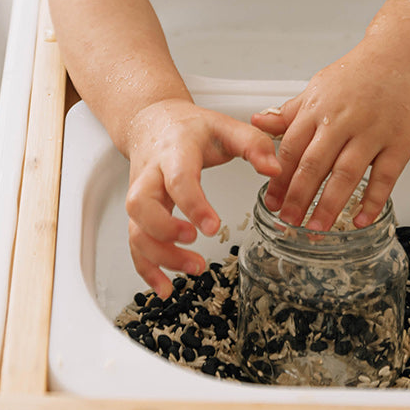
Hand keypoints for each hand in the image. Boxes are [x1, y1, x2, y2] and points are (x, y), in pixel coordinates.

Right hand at [124, 98, 280, 296]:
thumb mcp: (224, 125)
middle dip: (164, 231)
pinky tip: (165, 287)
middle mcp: (150, 174)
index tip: (212, 226)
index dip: (192, 203)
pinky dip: (146, 268)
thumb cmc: (189, 127)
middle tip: (195, 243)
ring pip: (136, 228)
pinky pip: (134, 242)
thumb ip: (253, 143)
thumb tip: (275, 170)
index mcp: (174, 151)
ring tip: (195, 268)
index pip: (177, 178)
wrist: (152, 121)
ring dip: (159, 256)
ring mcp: (140, 194)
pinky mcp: (138, 213)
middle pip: (141, 204)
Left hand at [251, 41, 409, 231]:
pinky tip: (360, 219)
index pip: (290, 148)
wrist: (401, 55)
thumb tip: (257, 122)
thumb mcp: (317, 87)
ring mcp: (372, 132)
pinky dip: (373, 200)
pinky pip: (385, 176)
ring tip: (316, 227)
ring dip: (329, 204)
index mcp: (317, 108)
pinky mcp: (400, 141)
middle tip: (289, 221)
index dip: (278, 177)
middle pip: (314, 164)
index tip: (271, 200)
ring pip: (346, 174)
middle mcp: (342, 120)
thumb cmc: (358, 73)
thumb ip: (289, 112)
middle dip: (298, 196)